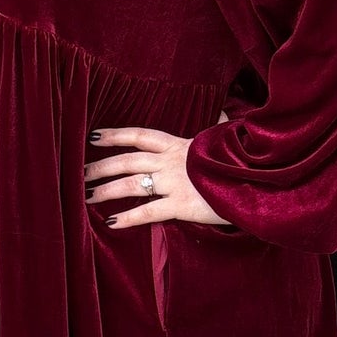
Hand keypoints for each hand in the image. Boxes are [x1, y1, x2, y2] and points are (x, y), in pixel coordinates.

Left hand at [84, 117, 234, 229]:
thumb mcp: (224, 139)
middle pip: (126, 160)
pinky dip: (128, 218)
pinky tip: (111, 223)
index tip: (94, 136)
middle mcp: (171, 161)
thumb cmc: (240, 160)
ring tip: (86, 197)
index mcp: (179, 144)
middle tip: (78, 174)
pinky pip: (148, 211)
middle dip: (100, 167)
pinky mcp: (181, 204)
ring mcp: (175, 182)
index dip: (115, 135)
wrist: (258, 178)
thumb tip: (222, 113)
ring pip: (131, 184)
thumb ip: (216, 127)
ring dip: (106, 191)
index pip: (140, 135)